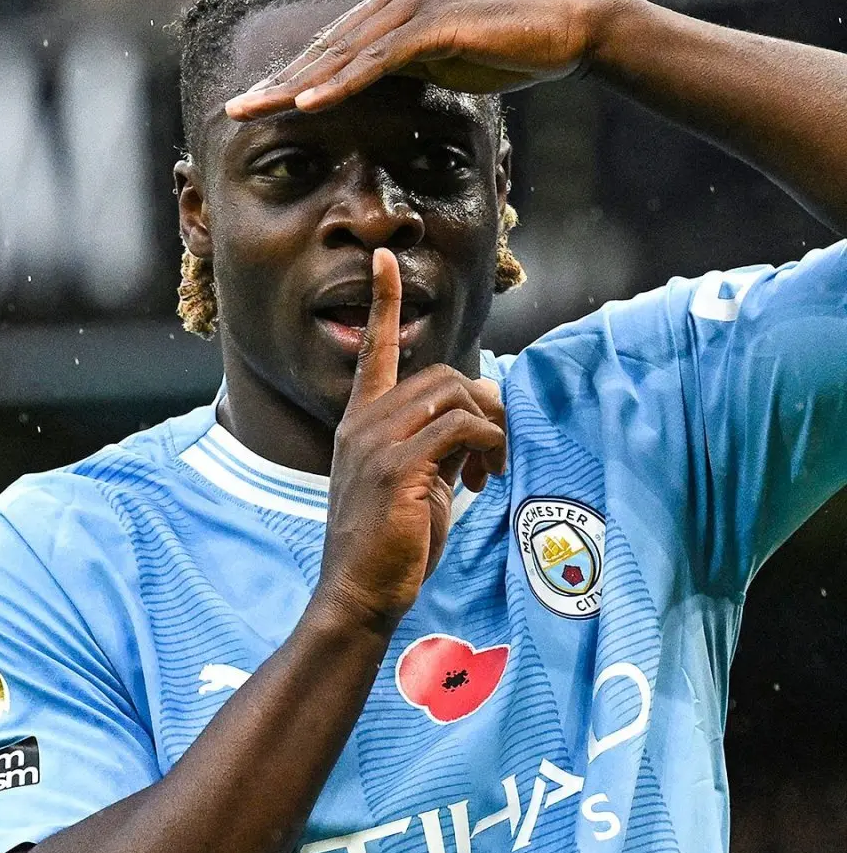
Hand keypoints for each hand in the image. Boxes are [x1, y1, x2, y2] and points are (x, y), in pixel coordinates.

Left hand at [225, 0, 596, 118]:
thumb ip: (408, 66)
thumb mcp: (447, 59)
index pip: (334, 47)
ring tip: (254, 111)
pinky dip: (340, 84)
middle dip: (277, 83)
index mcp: (396, 0)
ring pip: (342, 54)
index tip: (259, 106)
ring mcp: (414, 3)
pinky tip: (307, 106)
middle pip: (326, 48)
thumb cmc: (513, 48)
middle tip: (234, 109)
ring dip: (295, 88)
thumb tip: (378, 87)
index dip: (293, 78)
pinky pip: (376, 60)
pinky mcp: (434, 22)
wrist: (571, 31)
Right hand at [314, 248, 506, 630]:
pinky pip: (463, 428)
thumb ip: (436, 444)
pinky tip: (482, 480)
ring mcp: (377, 443)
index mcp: (361, 423)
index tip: (384, 259)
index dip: (381, 302)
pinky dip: (488, 447)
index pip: (372, 350)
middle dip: (483, 405)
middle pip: (441, 374)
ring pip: (455, 395)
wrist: (358, 593)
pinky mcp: (398, 467)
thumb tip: (479, 417)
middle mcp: (364, 424)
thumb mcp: (413, 484)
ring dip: (489, 429)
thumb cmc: (389, 545)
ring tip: (486, 473)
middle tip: (493, 453)